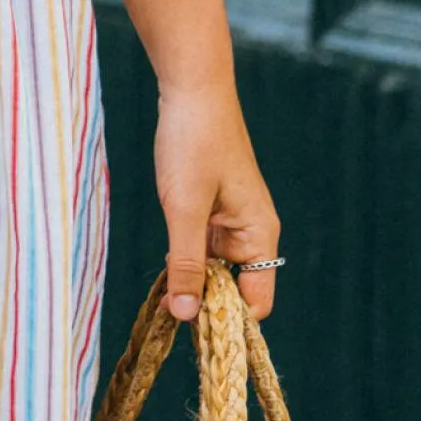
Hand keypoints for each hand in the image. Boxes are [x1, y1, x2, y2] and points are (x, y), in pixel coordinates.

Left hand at [153, 76, 280, 321]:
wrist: (191, 87)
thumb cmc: (193, 141)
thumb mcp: (184, 208)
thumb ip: (185, 263)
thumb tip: (186, 316)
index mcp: (259, 234)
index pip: (256, 302)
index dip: (227, 322)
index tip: (192, 333)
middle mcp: (251, 232)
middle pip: (235, 290)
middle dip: (205, 305)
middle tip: (167, 318)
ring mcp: (231, 221)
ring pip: (215, 271)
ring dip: (191, 283)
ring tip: (162, 300)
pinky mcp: (212, 209)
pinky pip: (202, 249)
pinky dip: (185, 261)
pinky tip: (163, 269)